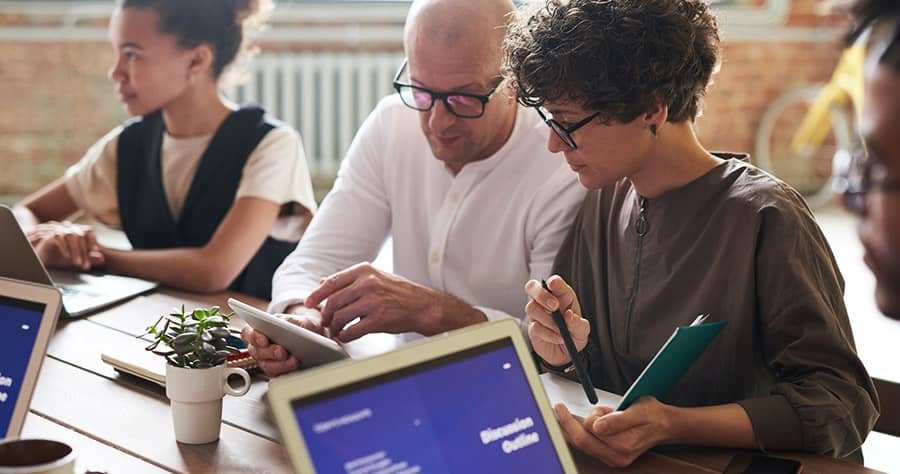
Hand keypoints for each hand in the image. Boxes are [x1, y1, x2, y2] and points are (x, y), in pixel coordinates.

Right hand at [27, 221, 103, 270]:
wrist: (39, 257)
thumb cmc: (57, 257)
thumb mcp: (76, 259)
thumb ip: (89, 258)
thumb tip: (103, 259)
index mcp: (76, 232)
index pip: (88, 231)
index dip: (93, 240)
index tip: (96, 252)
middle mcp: (68, 229)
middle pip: (80, 236)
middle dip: (85, 252)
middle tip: (86, 266)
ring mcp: (58, 230)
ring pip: (71, 236)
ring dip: (76, 251)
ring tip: (77, 263)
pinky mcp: (48, 234)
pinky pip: (58, 237)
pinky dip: (64, 247)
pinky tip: (67, 256)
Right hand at [240, 306, 323, 376]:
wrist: (311, 336)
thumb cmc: (298, 327)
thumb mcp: (295, 320)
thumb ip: (288, 322)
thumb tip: (285, 327)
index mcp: (259, 331)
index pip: (248, 334)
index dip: (254, 337)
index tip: (264, 340)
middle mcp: (259, 347)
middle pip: (257, 352)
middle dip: (270, 352)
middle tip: (282, 351)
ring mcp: (266, 361)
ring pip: (267, 366)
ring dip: (281, 364)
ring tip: (294, 360)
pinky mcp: (276, 372)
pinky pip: (277, 376)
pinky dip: (287, 373)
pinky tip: (295, 369)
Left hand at [305, 262, 484, 341]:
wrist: (422, 305)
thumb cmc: (399, 292)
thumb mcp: (375, 277)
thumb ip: (349, 280)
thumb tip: (323, 281)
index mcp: (365, 271)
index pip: (332, 282)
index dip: (317, 294)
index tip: (309, 303)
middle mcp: (368, 284)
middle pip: (334, 301)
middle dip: (326, 314)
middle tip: (325, 321)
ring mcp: (373, 302)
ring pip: (340, 316)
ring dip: (335, 326)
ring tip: (336, 330)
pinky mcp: (378, 319)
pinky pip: (352, 330)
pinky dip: (345, 335)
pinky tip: (347, 335)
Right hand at [524, 275, 589, 365]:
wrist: (566, 353)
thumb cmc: (574, 334)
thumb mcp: (583, 330)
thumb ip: (578, 323)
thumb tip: (569, 316)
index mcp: (561, 296)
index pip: (554, 283)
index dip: (553, 281)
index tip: (553, 284)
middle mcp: (546, 302)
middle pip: (532, 287)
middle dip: (542, 295)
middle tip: (555, 306)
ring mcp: (537, 314)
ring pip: (531, 307)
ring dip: (548, 320)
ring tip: (560, 330)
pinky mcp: (532, 328)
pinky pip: (535, 327)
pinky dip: (549, 334)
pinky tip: (558, 338)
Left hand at [554, 397, 672, 467]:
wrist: (665, 425)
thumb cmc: (652, 415)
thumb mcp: (637, 410)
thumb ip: (617, 419)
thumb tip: (598, 426)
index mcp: (623, 445)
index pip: (587, 433)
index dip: (571, 419)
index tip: (560, 407)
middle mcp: (617, 456)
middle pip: (581, 441)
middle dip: (567, 424)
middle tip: (558, 410)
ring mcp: (613, 458)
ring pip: (583, 444)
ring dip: (578, 427)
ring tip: (590, 413)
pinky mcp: (610, 456)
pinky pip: (588, 445)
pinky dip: (584, 432)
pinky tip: (593, 421)